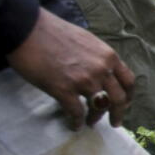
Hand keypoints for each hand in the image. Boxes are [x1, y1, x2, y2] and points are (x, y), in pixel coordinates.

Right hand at [7, 8, 133, 128]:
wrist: (27, 28)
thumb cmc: (53, 31)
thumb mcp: (87, 41)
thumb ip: (98, 58)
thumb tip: (102, 72)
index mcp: (108, 56)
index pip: (128, 81)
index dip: (128, 96)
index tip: (125, 104)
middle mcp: (101, 70)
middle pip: (119, 99)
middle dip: (118, 113)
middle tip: (114, 122)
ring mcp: (84, 81)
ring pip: (99, 107)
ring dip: (96, 118)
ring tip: (91, 122)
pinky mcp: (64, 90)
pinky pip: (76, 112)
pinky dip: (77, 121)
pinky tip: (74, 125)